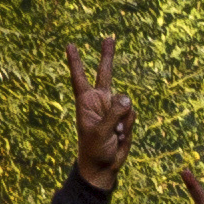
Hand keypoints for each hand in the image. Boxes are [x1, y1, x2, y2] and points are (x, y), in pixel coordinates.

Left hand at [69, 40, 135, 191]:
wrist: (105, 167)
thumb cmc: (95, 150)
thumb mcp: (100, 132)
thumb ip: (114, 113)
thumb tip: (127, 97)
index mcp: (85, 102)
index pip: (80, 78)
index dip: (75, 62)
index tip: (70, 45)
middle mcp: (99, 101)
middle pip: (105, 73)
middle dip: (107, 56)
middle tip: (109, 37)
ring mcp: (113, 108)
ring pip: (126, 102)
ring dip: (123, 119)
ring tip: (114, 134)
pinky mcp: (125, 117)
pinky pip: (132, 114)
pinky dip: (128, 126)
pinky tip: (120, 136)